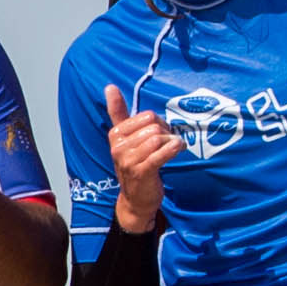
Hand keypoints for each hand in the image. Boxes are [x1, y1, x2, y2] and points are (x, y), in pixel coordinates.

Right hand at [99, 84, 182, 230]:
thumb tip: (109, 86)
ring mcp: (128, 160)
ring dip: (172, 142)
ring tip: (174, 147)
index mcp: (115, 134)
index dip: (159, 123)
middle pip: (154, 127)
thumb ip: (118, 112)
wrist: (136, 199)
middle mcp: (118, 147)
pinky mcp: (141, 172)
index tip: (161, 132)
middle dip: (167, 132)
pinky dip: (173, 149)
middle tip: (170, 142)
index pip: (146, 117)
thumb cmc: (134, 164)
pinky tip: (177, 150)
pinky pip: (161, 153)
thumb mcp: (125, 138)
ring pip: (158, 139)